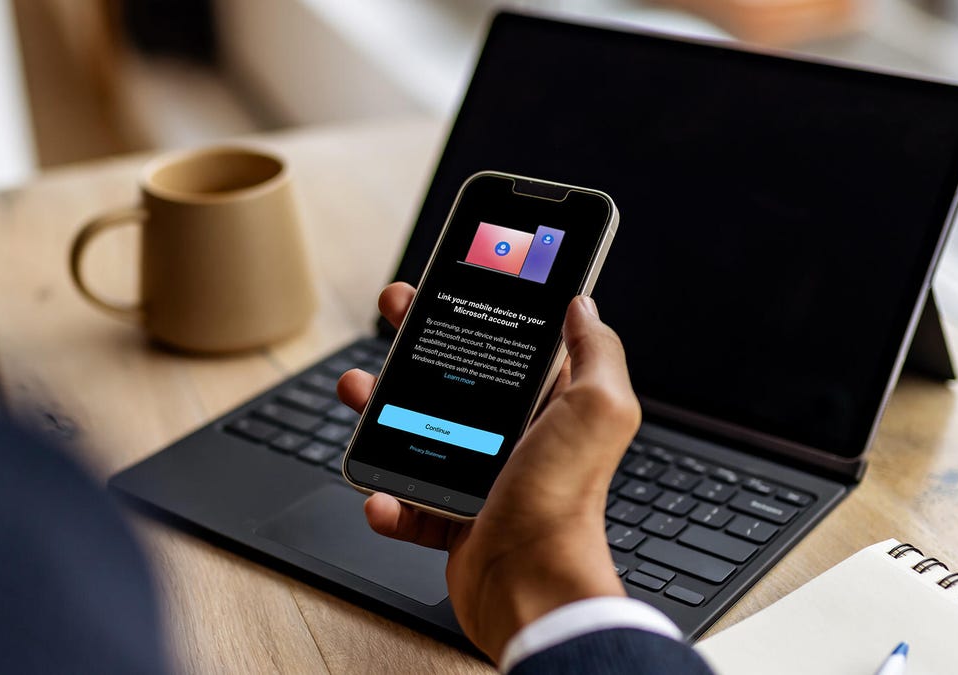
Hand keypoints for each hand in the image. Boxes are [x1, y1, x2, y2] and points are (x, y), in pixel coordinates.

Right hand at [338, 282, 640, 660]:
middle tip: (392, 315)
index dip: (474, 308)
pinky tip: (382, 496)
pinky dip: (388, 499)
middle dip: (416, 344)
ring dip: (380, 411)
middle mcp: (514, 437)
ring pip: (418, 432)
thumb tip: (583, 304)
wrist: (532, 585)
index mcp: (548, 405)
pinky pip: (408, 501)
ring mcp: (480, 477)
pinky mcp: (452, 519)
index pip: (507, 342)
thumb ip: (597, 350)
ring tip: (358, 393)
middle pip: (452, 377)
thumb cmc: (564, 497)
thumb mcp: (599, 407)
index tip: (443, 284)